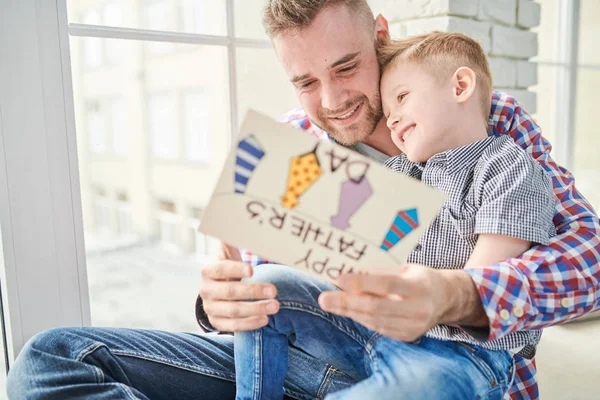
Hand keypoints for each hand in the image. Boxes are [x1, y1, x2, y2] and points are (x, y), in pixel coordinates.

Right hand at [198, 243, 279, 331]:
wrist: (217, 288)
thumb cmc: (228, 266)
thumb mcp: (227, 251)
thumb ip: (232, 239)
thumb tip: (242, 225)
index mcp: (208, 270)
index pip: (220, 269)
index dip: (235, 269)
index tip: (253, 269)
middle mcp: (206, 290)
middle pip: (229, 292)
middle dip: (253, 291)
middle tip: (274, 290)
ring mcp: (211, 308)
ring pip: (233, 311)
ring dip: (255, 309)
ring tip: (275, 306)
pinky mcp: (217, 322)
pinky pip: (233, 326)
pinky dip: (249, 324)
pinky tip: (265, 320)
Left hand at [318, 264, 475, 341]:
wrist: (447, 300)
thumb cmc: (420, 278)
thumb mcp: (406, 269)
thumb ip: (382, 273)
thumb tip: (348, 272)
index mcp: (419, 286)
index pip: (386, 285)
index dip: (361, 283)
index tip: (338, 279)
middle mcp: (418, 309)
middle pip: (376, 307)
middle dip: (347, 303)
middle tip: (324, 298)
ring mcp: (414, 326)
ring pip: (374, 320)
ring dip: (349, 312)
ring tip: (330, 303)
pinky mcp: (408, 336)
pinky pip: (378, 328)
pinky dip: (361, 318)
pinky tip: (348, 310)